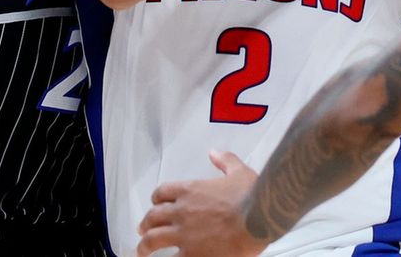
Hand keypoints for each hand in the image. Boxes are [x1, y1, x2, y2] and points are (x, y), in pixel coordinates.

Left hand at [137, 151, 267, 256]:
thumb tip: (216, 153)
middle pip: (153, 217)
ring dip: (145, 246)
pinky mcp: (192, 254)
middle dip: (145, 224)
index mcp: (190, 191)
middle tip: (142, 230)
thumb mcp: (239, 172)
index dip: (156, 199)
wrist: (258, 218)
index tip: (156, 204)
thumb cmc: (250, 196)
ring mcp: (184, 235)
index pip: (162, 193)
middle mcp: (181, 212)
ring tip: (142, 251)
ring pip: (153, 240)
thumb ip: (225, 161)